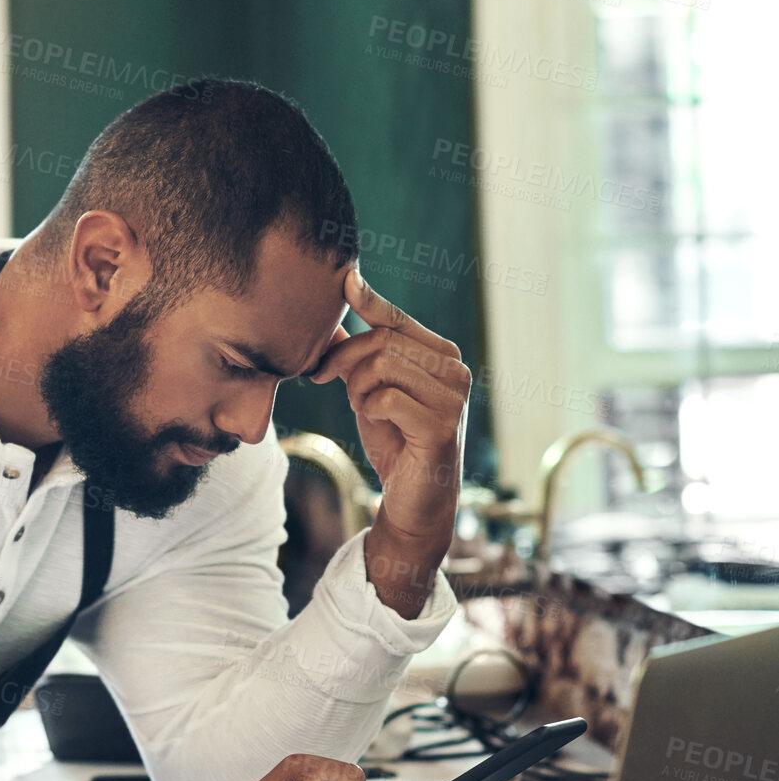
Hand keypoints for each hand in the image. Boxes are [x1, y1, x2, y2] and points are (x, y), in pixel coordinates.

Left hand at [310, 266, 469, 546]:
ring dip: (357, 388)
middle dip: (344, 359)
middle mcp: (455, 370)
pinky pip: (386, 398)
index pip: (398, 319)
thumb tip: (330, 322)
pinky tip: (377, 423)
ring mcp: (453, 398)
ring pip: (382, 366)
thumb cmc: (394, 442)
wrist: (413, 500)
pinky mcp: (442, 425)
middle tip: (325, 379)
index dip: (370, 299)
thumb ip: (356, 358)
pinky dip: (369, 409)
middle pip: (383, 340)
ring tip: (363, 408)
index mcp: (442, 355)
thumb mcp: (369, 392)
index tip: (346, 280)